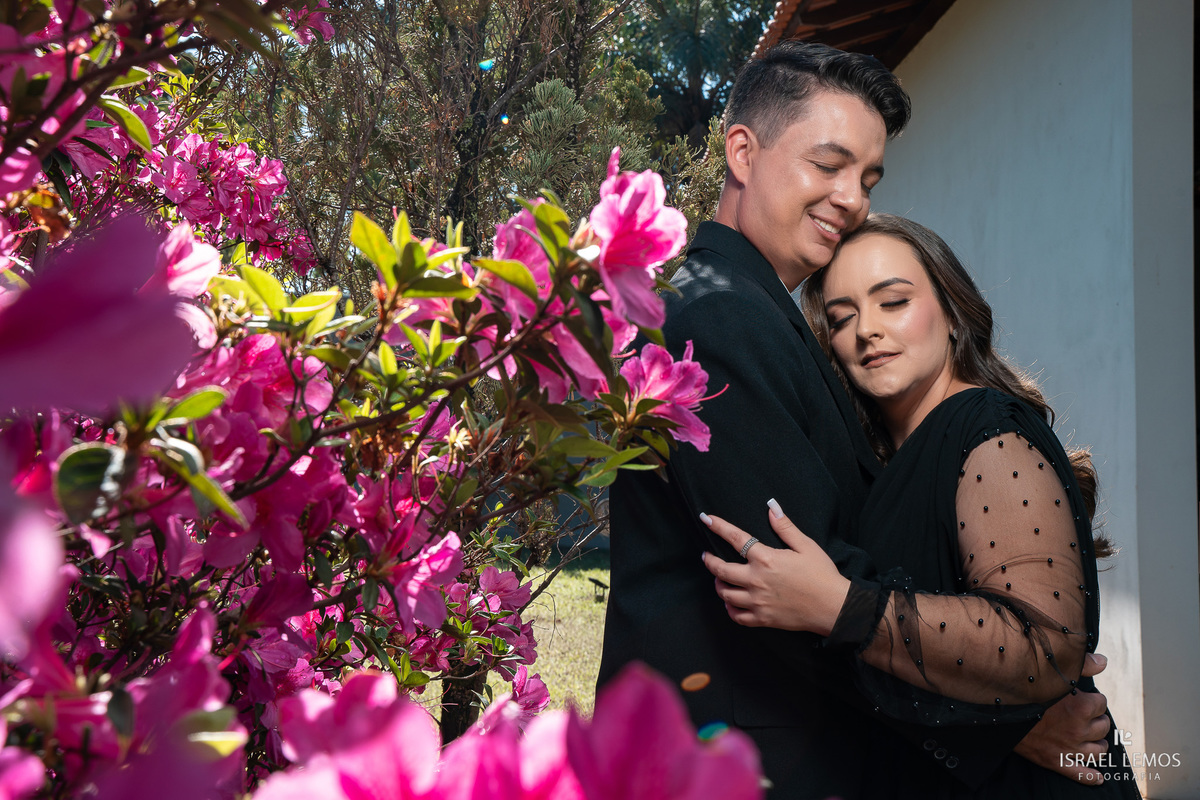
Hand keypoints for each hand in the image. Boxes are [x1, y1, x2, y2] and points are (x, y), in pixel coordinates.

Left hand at [700, 500, 850, 634]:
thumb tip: (771, 506)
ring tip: (719, 579)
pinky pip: (737, 616)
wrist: (833, 607)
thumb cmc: (822, 574)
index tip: (706, 519)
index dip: (718, 526)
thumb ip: (785, 527)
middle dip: (710, 561)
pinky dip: (729, 609)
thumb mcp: (806, 546)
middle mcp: (756, 580)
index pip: (735, 539)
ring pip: (725, 594)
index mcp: (766, 559)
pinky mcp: (763, 619)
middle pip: (721, 570)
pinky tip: (730, 602)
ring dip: (718, 585)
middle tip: (707, 556)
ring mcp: (758, 602)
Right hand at [1013, 653, 1111, 784]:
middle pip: (1103, 727)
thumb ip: (1081, 666)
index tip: (1081, 696)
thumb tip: (1103, 661)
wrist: (998, 710)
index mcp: (1080, 708)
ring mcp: (1069, 749)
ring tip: (1090, 735)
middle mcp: (1078, 730)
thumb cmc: (1024, 689)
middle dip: (1096, 719)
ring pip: (1099, 750)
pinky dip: (1091, 776)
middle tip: (1084, 714)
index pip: (1101, 703)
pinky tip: (1098, 776)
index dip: (1092, 698)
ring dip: (1097, 742)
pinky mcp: (1057, 762)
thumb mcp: (1052, 674)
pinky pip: (1081, 774)